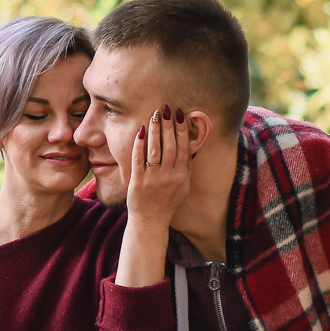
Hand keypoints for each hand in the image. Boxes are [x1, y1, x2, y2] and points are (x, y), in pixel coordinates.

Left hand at [125, 107, 192, 229]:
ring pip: (155, 150)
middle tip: (166, 109)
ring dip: (155, 131)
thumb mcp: (183, 186)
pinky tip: (140, 131)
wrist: (151, 221)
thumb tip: (191, 147)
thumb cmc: (168, 202)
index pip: (183, 148)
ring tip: (154, 115)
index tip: (180, 114)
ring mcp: (153, 179)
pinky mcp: (138, 182)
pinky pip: (138, 160)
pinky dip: (139, 145)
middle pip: (170, 146)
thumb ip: (187, 167)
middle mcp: (169, 177)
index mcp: (181, 176)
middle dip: (169, 126)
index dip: (182, 130)